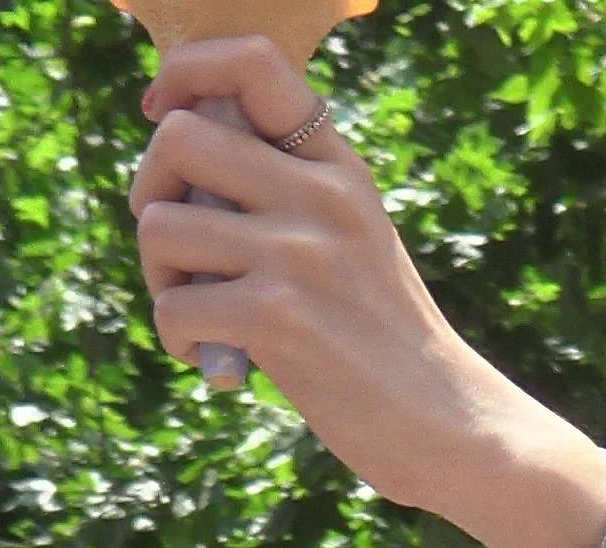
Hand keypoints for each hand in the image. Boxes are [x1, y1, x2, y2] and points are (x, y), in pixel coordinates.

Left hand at [128, 33, 605, 547]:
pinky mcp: (281, 319)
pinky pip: (175, 303)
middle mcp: (321, 196)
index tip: (166, 115)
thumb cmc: (388, 345)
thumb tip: (183, 168)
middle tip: (177, 249)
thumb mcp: (353, 243)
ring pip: (161, 224)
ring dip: (159, 275)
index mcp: (338, 167)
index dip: (185, 73)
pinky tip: (209, 355)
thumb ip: (288, 196)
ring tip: (196, 311)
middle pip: (178, 138)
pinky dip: (175, 334)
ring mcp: (301, 255)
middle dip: (151, 192)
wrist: (455, 427)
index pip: (251, 61)